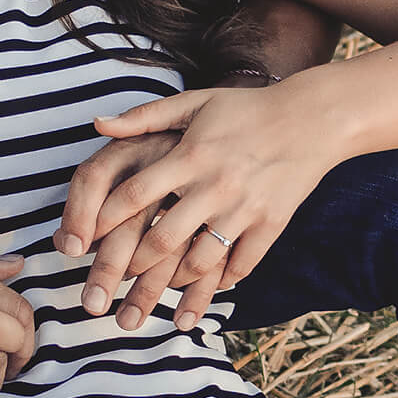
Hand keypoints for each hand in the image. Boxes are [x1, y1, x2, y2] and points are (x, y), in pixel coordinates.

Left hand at [70, 88, 339, 319]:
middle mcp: (214, 186)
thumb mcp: (195, 102)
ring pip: (200, 262)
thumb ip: (145, 116)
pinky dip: (220, 283)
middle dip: (132, 266)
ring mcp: (244, 209)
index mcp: (190, 154)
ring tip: (155, 295)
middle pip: (162, 239)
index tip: (85, 240)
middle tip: (113, 283)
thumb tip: (97, 125)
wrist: (312, 118)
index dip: (104, 220)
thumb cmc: (246, 109)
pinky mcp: (270, 225)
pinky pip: (240, 266)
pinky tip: (206, 290)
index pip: (135, 195)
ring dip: (173, 283)